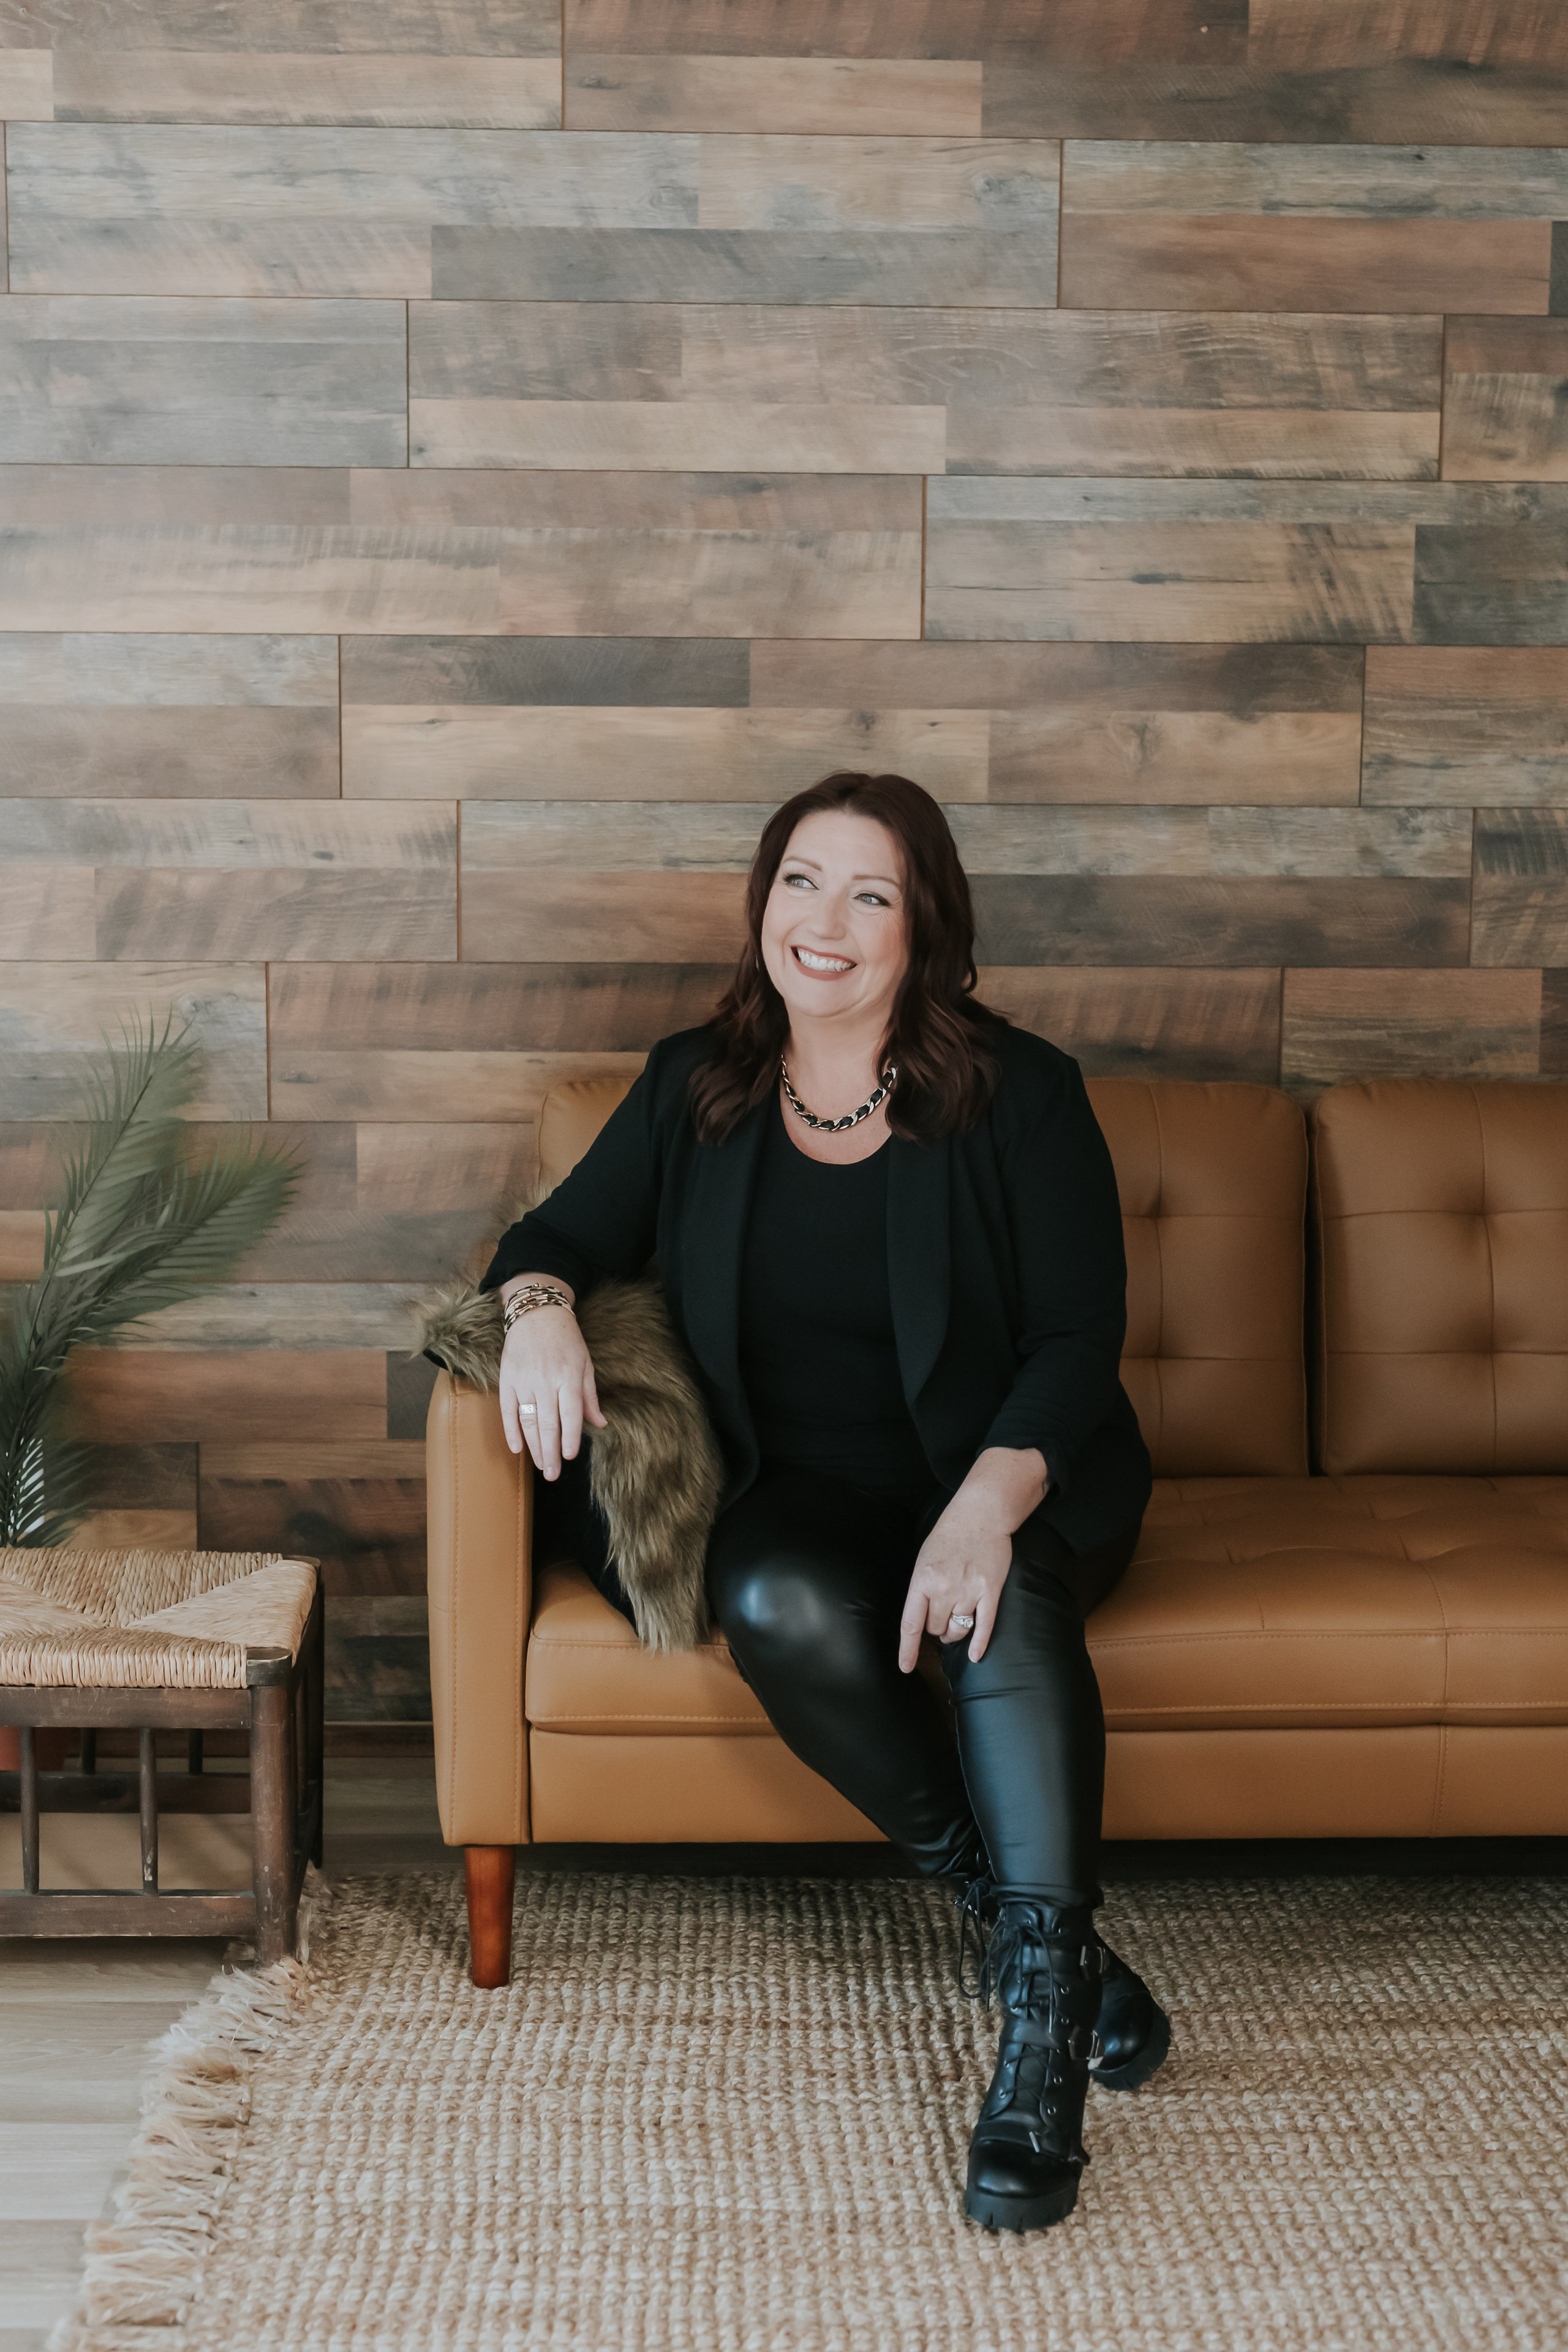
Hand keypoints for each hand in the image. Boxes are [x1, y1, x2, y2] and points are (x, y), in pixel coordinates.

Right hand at [498, 1303, 605, 1477]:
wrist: (537, 1314)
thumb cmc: (567, 1340)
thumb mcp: (585, 1363)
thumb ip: (590, 1396)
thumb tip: (601, 1424)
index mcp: (569, 1376)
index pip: (571, 1413)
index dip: (570, 1437)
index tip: (569, 1456)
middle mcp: (546, 1380)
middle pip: (548, 1423)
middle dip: (550, 1452)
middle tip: (553, 1474)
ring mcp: (524, 1380)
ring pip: (528, 1420)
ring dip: (534, 1447)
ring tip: (540, 1466)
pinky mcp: (507, 1379)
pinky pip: (507, 1410)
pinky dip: (511, 1431)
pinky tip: (517, 1448)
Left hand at [898, 1499, 1014, 1669]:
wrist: (980, 1515)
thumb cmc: (949, 1536)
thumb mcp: (924, 1560)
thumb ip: (922, 1589)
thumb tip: (922, 1620)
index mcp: (923, 1580)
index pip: (911, 1623)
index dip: (908, 1649)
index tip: (906, 1667)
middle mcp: (944, 1588)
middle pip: (935, 1628)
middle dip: (935, 1628)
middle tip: (939, 1617)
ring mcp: (969, 1591)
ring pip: (957, 1630)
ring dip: (954, 1632)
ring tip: (954, 1623)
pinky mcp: (990, 1592)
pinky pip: (984, 1626)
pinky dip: (979, 1644)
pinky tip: (975, 1655)